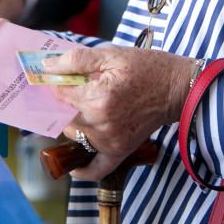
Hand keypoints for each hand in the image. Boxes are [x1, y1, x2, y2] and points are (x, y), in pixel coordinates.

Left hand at [44, 47, 199, 180]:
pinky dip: (83, 169)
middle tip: (67, 88)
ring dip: (71, 122)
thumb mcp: (110, 54)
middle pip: (63, 115)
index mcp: (97, 97)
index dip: (53, 82)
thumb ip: (76, 60)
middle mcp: (101, 123)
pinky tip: (73, 166)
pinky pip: (96, 168)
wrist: (177, 88)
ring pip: (73, 135)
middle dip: (61, 101)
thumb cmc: (145, 67)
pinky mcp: (120, 151)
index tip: (52, 75)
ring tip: (81, 106)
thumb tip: (46, 66)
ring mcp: (110, 140)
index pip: (58, 93)